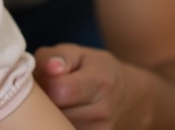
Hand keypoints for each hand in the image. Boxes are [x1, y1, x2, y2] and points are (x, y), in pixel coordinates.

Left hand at [33, 44, 151, 129]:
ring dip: (50, 113)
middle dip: (45, 99)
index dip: (45, 83)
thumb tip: (50, 68)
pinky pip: (62, 129)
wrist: (128, 94)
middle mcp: (103, 111)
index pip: (60, 90)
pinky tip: (65, 111)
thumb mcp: (77, 53)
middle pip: (55, 111)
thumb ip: (57, 56)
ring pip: (56, 124)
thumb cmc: (95, 68)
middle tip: (49, 89)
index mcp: (100, 81)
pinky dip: (57, 123)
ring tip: (58, 99)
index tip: (46, 77)